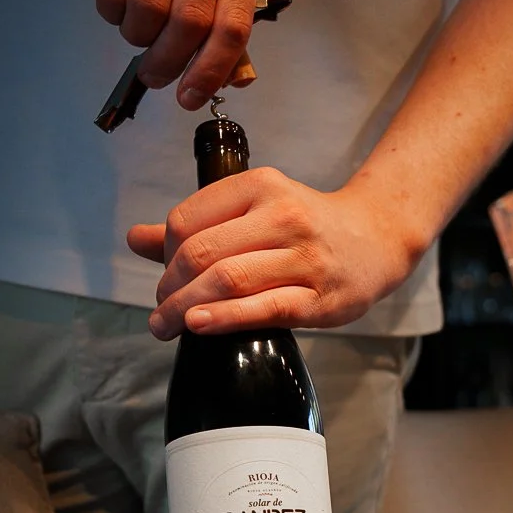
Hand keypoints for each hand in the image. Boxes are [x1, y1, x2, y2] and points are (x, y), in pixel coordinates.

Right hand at [49, 0, 256, 107]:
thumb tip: (234, 78)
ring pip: (149, 6)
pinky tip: (114, 5)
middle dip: (169, 61)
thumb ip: (222, 13)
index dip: (214, 69)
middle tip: (155, 76)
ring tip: (134, 30)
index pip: (236, 21)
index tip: (191, 98)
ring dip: (136, 35)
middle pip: (191, 20)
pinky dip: (110, 11)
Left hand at [126, 168, 426, 338]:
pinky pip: (265, 309)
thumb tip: (135, 239)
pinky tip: (199, 326)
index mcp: (261, 185)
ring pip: (228, 280)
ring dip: (185, 308)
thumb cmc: (308, 226)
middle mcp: (283, 216)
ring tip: (167, 326)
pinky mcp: (320, 298)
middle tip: (160, 310)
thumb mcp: (255, 210)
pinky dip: (225, 318)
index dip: (165, 254)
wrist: (378, 239)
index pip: (188, 220)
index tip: (165, 276)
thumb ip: (198, 224)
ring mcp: (304, 258)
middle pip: (201, 253)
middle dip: (169, 287)